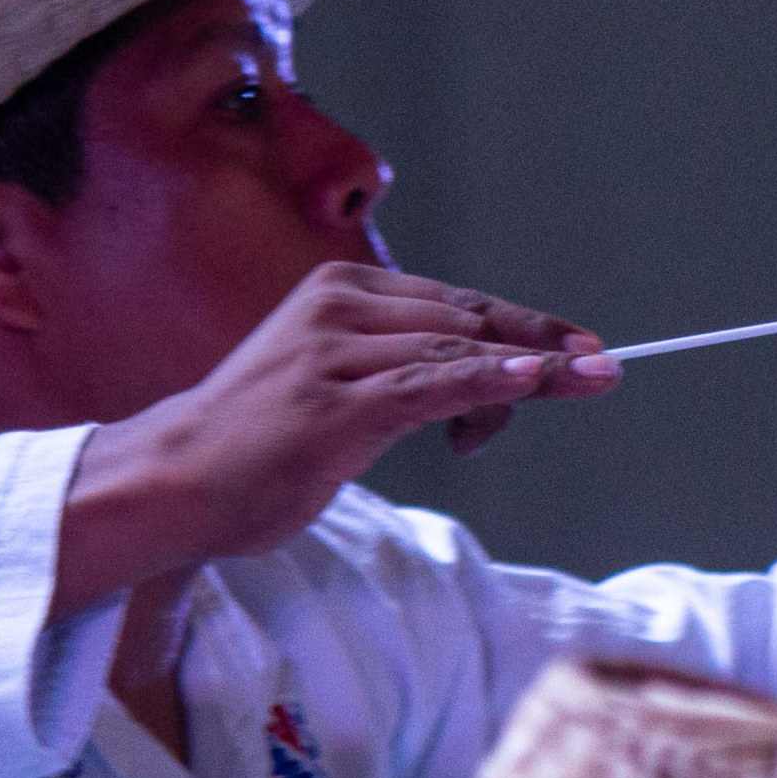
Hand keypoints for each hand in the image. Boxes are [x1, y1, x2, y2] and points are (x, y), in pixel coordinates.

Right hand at [57, 263, 616, 610]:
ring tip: (584, 383)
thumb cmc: (255, 446)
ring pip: (455, 351)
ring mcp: (333, 355)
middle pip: (466, 321)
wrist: (172, 482)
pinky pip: (427, 387)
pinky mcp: (332, 405)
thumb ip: (405, 381)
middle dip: (543, 346)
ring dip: (529, 372)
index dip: (527, 327)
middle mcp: (338, 311)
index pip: (455, 305)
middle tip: (604, 369)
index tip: (583, 350)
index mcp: (339, 295)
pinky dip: (486, 384)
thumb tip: (488, 389)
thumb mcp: (341, 397)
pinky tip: (531, 384)